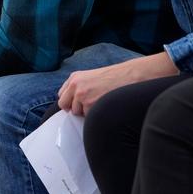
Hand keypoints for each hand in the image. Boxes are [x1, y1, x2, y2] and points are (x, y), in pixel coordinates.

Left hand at [58, 53, 177, 115]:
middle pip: (65, 106)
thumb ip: (80, 86)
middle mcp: (76, 86)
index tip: (78, 102)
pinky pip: (88, 117)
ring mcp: (82, 97)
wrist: (131, 75)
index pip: (62, 95)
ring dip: (87, 112)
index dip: (70, 101)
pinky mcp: (91, 106)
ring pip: (78, 113)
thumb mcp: (92, 77)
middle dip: (75, 108)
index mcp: (75, 77)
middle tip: (88, 106)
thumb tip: (72, 101)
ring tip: (101, 102)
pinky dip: (95, 115)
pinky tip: (105, 106)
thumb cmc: (114, 77)